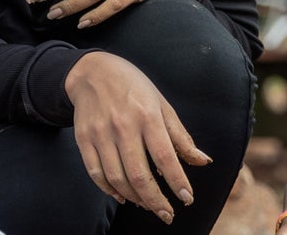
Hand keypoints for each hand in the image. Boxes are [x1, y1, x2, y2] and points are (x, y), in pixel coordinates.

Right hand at [65, 52, 210, 224]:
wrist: (91, 71)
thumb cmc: (133, 87)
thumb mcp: (161, 104)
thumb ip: (181, 136)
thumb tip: (203, 162)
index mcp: (147, 115)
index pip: (165, 156)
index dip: (177, 181)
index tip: (186, 198)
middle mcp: (122, 125)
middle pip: (139, 174)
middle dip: (156, 201)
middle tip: (167, 215)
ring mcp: (100, 133)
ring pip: (117, 178)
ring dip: (135, 198)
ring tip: (148, 205)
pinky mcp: (83, 139)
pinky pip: (96, 173)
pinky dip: (110, 190)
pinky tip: (123, 196)